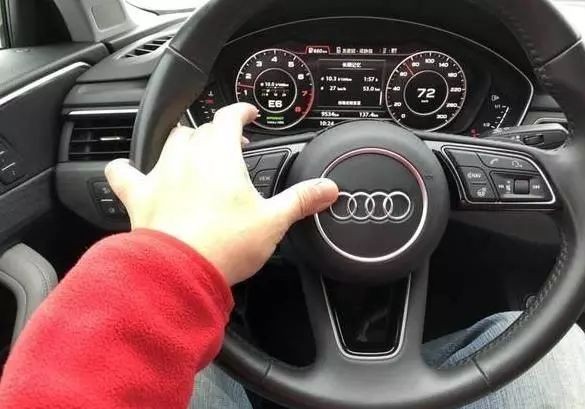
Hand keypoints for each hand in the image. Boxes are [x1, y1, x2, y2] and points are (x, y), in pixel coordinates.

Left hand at [105, 103, 338, 285]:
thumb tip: (328, 189)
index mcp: (219, 155)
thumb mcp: (273, 221)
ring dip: (182, 144)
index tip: (248, 115)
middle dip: (215, 132)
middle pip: (199, 129)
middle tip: (229, 144)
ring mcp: (160, 175)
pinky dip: (126, 170)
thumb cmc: (224, 245)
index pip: (229, 116)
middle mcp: (186, 157)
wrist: (179, 271)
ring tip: (192, 153)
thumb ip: (301, 200)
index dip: (240, 111)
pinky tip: (128, 172)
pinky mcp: (140, 197)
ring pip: (168, 143)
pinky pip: (123, 174)